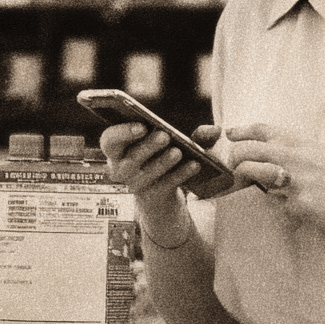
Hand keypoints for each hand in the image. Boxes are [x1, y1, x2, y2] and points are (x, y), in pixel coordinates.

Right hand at [100, 123, 218, 237]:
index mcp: (117, 150)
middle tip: (164, 135)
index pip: (109, 140)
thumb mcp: (175, 142)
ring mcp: (135, 185)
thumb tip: (216, 131)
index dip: (122, 133)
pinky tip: (194, 165)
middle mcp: (121, 169)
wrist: (160, 194)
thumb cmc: (162, 157)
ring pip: (147, 174)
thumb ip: (196, 134)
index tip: (141, 126)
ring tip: (178, 151)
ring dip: (163, 162)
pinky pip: (165, 186)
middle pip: (129, 159)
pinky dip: (180, 175)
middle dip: (147, 146)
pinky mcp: (152, 197)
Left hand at [224, 123, 324, 237]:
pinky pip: (280, 207)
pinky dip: (288, 208)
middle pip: (250, 153)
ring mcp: (298, 183)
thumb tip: (272, 159)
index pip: (266, 130)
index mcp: (307, 144)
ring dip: (262, 188)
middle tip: (233, 167)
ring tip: (285, 191)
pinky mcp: (301, 206)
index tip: (230, 133)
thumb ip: (301, 155)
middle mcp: (299, 159)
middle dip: (235, 160)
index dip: (243, 130)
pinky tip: (309, 209)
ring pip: (260, 182)